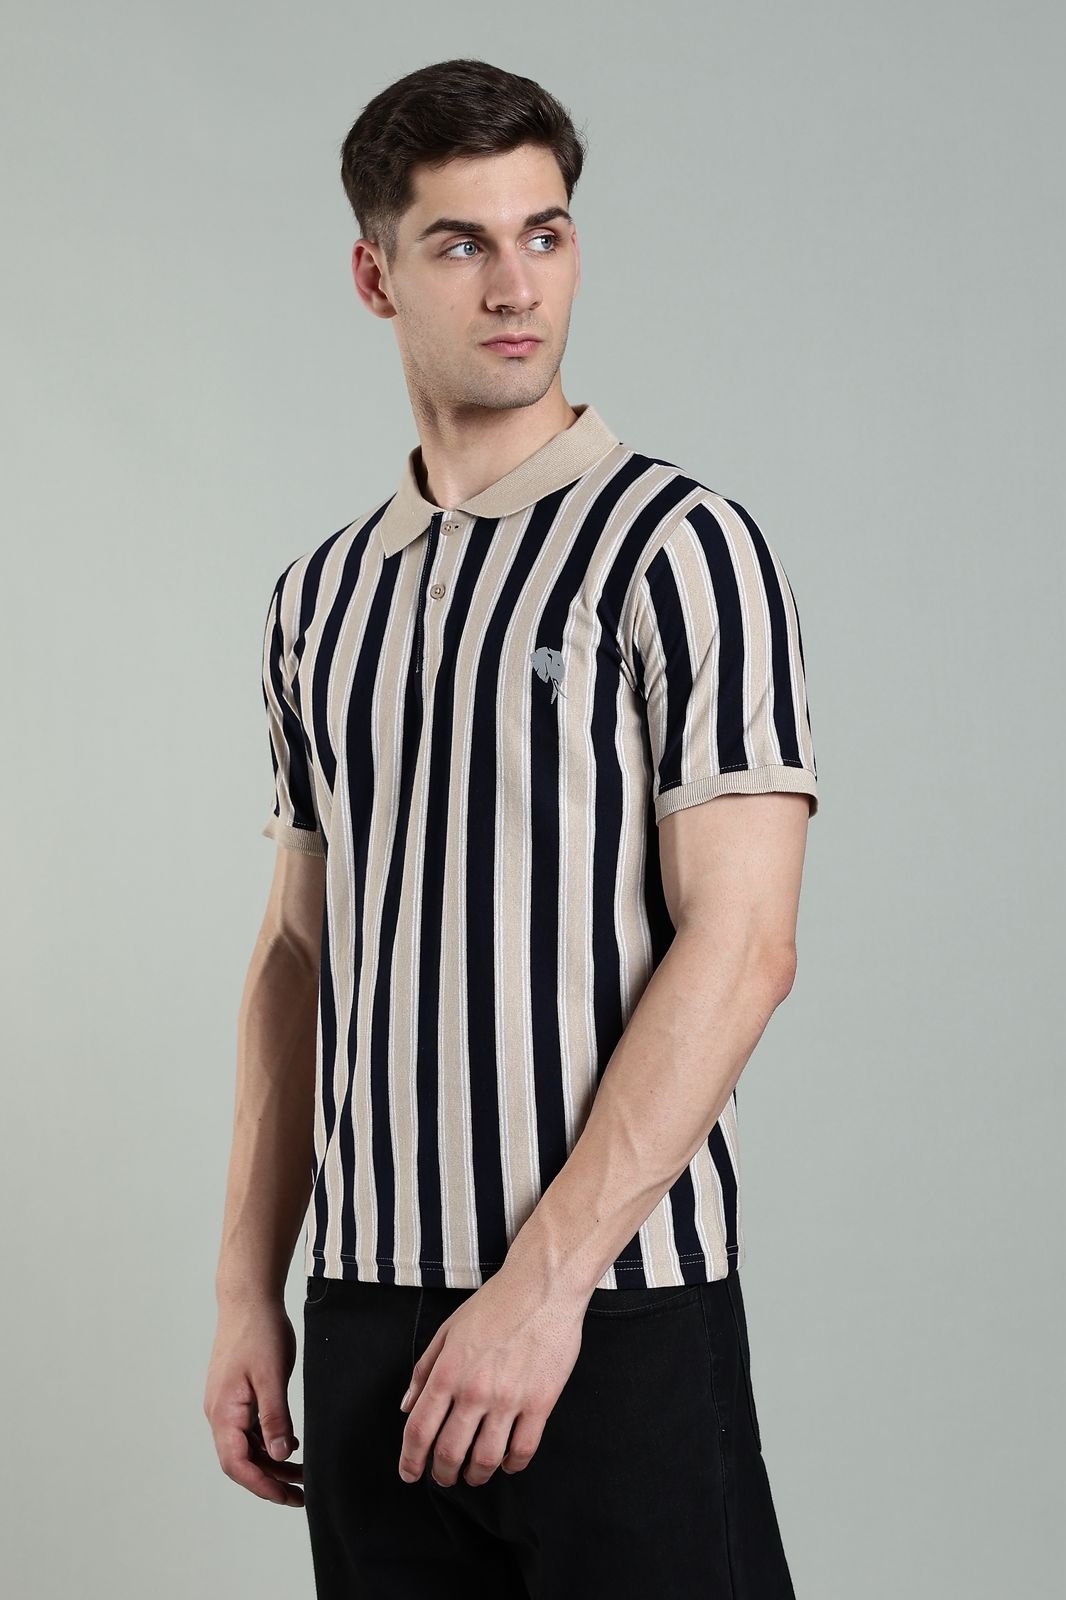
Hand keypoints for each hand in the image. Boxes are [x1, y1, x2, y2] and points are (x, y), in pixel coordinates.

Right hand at [203, 1293, 303, 1505]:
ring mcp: (226, 1404)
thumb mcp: (272, 1376)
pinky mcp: (235, 1395)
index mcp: (224, 1412)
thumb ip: (275, 1417)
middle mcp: (219, 1413)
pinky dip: (267, 1442)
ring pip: (245, 1446)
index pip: (237, 1464)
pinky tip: (290, 1445)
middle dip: (268, 1480)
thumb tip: (280, 1455)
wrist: (248, 1298)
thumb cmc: (259, 1332)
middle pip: (240, 1461)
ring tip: (301, 1474)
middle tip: (300, 1495)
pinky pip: (248, 1429)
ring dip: (270, 1462)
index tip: (288, 1497)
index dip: (262, 1485)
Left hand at [397, 1267, 586, 1488]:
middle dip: (442, 1474)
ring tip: (474, 1475)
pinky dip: (511, 1465)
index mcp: (448, 1372)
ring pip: (485, 1459)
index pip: (419, 1430)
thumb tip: (407, 1405)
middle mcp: (474, 1391)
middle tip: (444, 1477)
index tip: (410, 1473)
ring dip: (475, 1476)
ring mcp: (508, 1399)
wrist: (542, 1286)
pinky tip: (507, 1462)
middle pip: (449, 1452)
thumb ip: (424, 1369)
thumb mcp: (448, 1330)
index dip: (410, 1460)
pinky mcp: (540, 1403)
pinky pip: (523, 1450)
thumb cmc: (495, 1304)